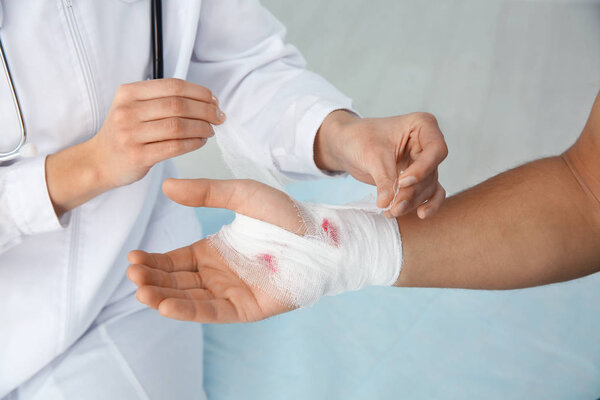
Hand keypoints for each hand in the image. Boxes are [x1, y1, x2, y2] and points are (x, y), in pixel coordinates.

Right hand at [90, 78, 224, 187]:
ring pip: (178, 126)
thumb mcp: (133, 107)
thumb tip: (206, 99)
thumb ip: (161, 99)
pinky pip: (174, 147)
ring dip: (201, 128)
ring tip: (210, 130)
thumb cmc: (125, 133)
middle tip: (218, 117)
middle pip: (178, 105)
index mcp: (128, 93)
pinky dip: (193, 143)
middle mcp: (127, 111)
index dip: (199, 92)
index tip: (214, 100)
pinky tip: (200, 142)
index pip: (173, 86)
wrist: (98, 162)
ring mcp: (130, 134)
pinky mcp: (137, 156)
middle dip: (205, 110)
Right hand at [127, 178, 301, 322]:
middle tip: (133, 274)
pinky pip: (212, 312)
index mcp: (213, 252)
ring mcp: (231, 293)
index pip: (174, 262)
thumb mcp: (240, 194)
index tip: (133, 258)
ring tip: (141, 290)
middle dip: (152, 280)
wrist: (319, 234)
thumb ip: (206, 192)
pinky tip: (165, 306)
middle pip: (176, 282)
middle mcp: (218, 275)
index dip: (153, 262)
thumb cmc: (285, 214)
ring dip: (163, 297)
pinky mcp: (246, 308)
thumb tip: (166, 186)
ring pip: (189, 299)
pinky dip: (188, 310)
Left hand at [314, 111, 447, 218]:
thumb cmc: (359, 139)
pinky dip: (427, 204)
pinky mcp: (418, 177)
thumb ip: (384, 179)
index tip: (401, 182)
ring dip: (412, 202)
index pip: (435, 151)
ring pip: (428, 186)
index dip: (422, 170)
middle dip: (412, 192)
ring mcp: (424, 162)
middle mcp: (428, 143)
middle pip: (431, 173)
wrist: (347, 145)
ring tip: (391, 212)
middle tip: (393, 207)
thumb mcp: (372, 156)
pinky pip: (430, 193)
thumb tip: (388, 204)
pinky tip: (421, 215)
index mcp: (423, 126)